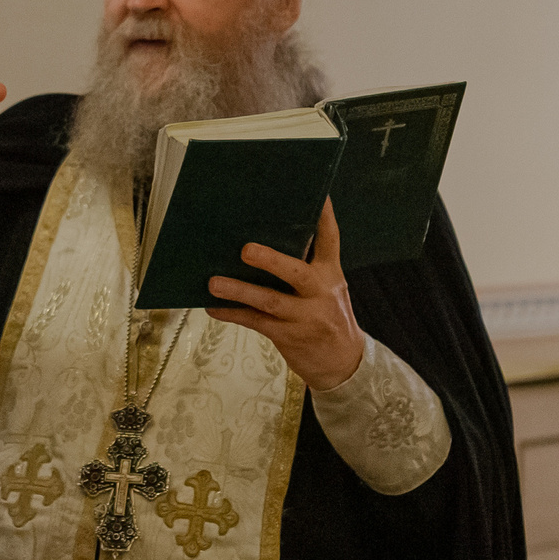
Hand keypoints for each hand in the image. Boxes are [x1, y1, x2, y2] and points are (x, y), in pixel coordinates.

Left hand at [206, 201, 366, 391]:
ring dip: (239, 291)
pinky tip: (214, 307)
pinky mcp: (289, 336)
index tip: (318, 195)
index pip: (330, 240)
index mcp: (330, 274)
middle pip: (295, 273)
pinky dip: (233, 313)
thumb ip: (306, 268)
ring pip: (270, 301)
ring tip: (214, 282)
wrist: (344, 364)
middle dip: (270, 260)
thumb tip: (261, 243)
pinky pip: (256, 322)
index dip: (324, 216)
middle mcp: (320, 292)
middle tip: (245, 249)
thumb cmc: (327, 317)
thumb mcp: (328, 289)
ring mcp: (305, 317)